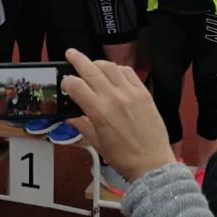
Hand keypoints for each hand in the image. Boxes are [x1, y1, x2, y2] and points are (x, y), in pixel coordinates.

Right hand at [62, 48, 175, 181]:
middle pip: (91, 70)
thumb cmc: (123, 157)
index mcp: (99, 112)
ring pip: (110, 66)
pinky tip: (113, 72)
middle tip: (70, 53)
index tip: (65, 82)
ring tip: (92, 64)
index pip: (76, 86)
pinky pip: (128, 72)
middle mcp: (114, 98)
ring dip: (97, 62)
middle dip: (77, 59)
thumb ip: (81, 124)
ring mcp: (130, 93)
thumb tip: (69, 115)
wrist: (152, 163)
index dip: (67, 81)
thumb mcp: (96, 143)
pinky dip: (117, 68)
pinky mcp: (144, 92)